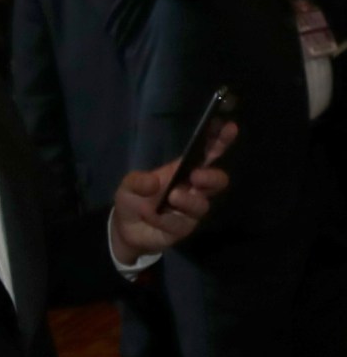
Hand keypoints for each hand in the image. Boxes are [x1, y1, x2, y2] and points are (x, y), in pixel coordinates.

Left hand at [109, 121, 234, 260]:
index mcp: (183, 170)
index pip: (208, 153)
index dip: (220, 140)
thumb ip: (138, 181)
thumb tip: (153, 182)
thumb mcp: (129, 185)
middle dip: (211, 177)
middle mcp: (193, 189)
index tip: (229, 127)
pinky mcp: (184, 228)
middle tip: (196, 176)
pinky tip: (153, 218)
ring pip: (202, 204)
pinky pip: (181, 224)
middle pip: (218, 181)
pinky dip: (166, 220)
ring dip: (187, 200)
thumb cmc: (133, 199)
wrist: (126, 229)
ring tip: (171, 198)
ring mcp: (191, 209)